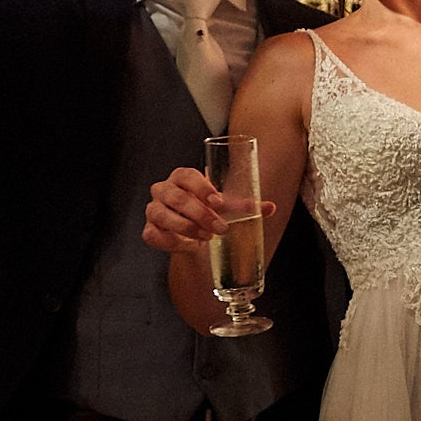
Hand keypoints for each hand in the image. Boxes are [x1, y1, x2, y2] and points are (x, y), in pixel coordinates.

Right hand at [140, 167, 271, 254]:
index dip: (201, 187)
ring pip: (161, 214)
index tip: (218, 202)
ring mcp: (153, 209)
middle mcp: (164, 190)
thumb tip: (271, 207)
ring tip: (206, 236)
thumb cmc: (208, 212)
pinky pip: (153, 234)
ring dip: (186, 227)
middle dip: (200, 213)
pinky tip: (187, 245)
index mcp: (182, 177)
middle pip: (176, 197)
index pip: (187, 175)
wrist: (193, 234)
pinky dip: (170, 241)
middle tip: (219, 228)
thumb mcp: (226, 207)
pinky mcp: (149, 229)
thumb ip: (245, 207)